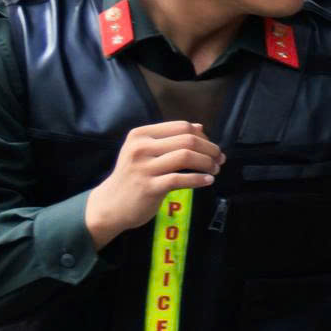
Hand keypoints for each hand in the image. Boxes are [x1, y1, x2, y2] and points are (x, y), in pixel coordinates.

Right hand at [84, 121, 222, 248]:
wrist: (111, 204)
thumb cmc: (133, 176)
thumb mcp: (145, 152)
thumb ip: (171, 139)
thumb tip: (200, 127)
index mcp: (141, 135)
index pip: (181, 127)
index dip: (203, 136)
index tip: (212, 148)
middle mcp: (140, 148)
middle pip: (187, 140)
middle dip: (210, 149)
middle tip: (220, 159)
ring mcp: (144, 168)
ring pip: (186, 157)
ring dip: (207, 163)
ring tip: (215, 170)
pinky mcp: (149, 187)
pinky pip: (180, 179)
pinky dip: (199, 179)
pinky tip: (208, 181)